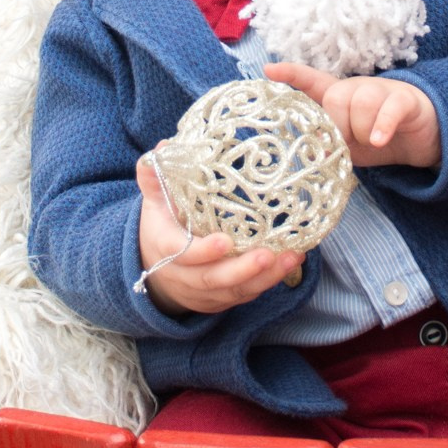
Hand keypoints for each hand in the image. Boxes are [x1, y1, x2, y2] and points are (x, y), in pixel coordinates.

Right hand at [136, 154, 302, 316]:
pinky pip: (245, 295)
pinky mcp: (221, 299)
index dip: (203, 251)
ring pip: (234, 291)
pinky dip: (268, 282)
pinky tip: (291, 263)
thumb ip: (156, 175)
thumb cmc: (163, 224)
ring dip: (265, 278)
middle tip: (269, 255)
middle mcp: (183, 275)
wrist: (157, 265)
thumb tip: (164, 148)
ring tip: (292, 258)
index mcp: (166, 247)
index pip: (182, 253)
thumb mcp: (155, 198)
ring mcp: (203, 291)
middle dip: (242, 270)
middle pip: (212, 279)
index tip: (226, 241)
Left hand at [264, 63, 441, 169]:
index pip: (313, 81)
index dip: (292, 75)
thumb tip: (315, 151)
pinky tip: (380, 141)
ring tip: (373, 142)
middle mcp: (359, 89)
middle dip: (339, 125)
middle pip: (336, 97)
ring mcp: (383, 91)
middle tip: (351, 143)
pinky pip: (389, 108)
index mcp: (341, 98)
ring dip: (363, 130)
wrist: (424, 140)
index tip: (269, 70)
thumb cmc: (381, 138)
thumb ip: (332, 145)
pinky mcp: (407, 100)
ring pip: (361, 101)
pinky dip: (382, 126)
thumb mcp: (352, 146)